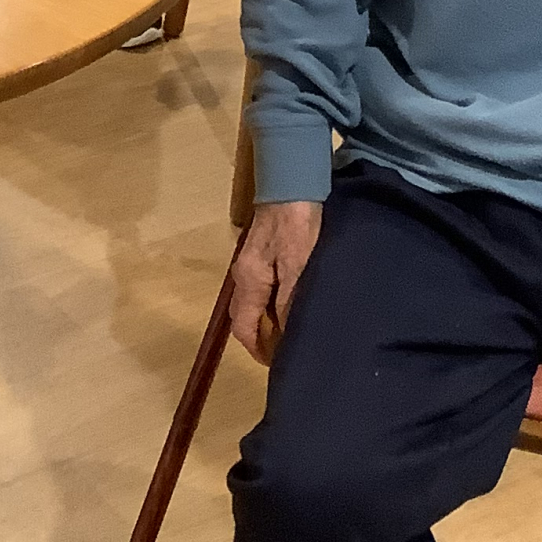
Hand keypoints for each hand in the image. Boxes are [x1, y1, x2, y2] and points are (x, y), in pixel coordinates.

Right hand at [230, 201, 322, 364]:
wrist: (294, 180)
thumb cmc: (296, 225)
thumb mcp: (297, 266)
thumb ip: (289, 301)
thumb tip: (285, 334)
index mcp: (248, 280)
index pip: (243, 327)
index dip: (259, 349)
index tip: (279, 362)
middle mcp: (245, 273)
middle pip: (247, 315)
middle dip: (265, 335)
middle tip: (291, 346)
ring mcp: (254, 259)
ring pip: (258, 300)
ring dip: (273, 317)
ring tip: (298, 325)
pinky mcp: (266, 249)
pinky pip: (267, 285)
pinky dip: (278, 299)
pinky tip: (297, 297)